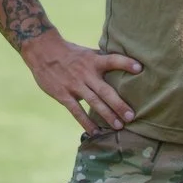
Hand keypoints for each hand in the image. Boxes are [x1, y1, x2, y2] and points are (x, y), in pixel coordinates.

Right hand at [20, 29, 139, 132]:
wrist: (43, 51)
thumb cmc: (70, 53)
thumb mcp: (87, 53)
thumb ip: (102, 62)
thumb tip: (123, 66)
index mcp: (93, 61)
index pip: (112, 60)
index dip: (125, 63)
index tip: (139, 68)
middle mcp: (86, 73)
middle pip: (105, 90)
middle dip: (119, 104)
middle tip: (132, 116)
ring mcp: (74, 85)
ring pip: (93, 102)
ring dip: (107, 115)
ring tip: (119, 126)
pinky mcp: (63, 94)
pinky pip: (76, 111)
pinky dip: (85, 122)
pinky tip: (95, 132)